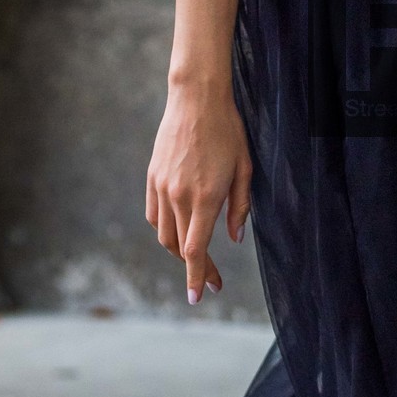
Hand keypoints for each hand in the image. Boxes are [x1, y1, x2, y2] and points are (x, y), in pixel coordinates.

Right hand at [145, 77, 252, 303]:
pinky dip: (165, 230)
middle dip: (194, 268)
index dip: (197, 276)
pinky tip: (178, 230)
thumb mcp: (244, 169)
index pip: (195, 250)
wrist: (195, 100)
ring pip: (164, 234)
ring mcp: (161, 187)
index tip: (198, 296)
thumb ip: (240, 207)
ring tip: (197, 256)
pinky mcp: (152, 177)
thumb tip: (234, 238)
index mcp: (204, 197)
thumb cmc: (227, 132)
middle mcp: (178, 196)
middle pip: (178, 247)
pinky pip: (155, 215)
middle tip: (211, 278)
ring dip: (179, 251)